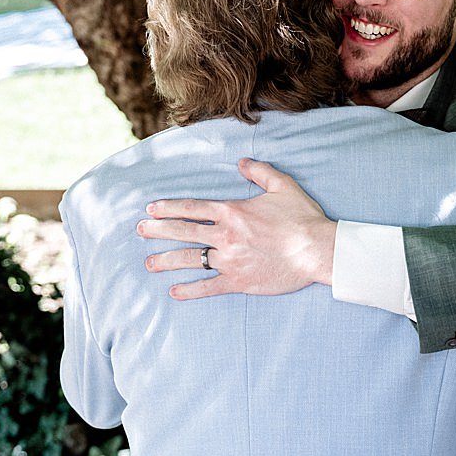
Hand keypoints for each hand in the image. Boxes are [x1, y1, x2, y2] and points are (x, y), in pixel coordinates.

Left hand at [137, 158, 336, 298]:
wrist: (317, 250)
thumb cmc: (302, 218)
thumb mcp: (283, 185)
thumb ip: (259, 171)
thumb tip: (242, 162)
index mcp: (232, 211)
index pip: (191, 208)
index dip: (168, 208)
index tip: (150, 210)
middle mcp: (225, 235)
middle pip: (183, 232)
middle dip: (157, 231)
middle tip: (139, 231)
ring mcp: (230, 260)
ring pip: (190, 259)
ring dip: (166, 261)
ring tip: (149, 264)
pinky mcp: (239, 281)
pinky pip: (208, 287)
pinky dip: (190, 290)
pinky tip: (174, 292)